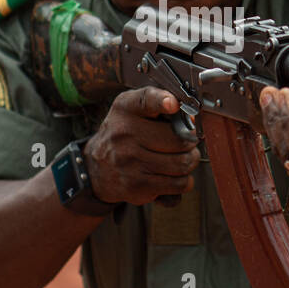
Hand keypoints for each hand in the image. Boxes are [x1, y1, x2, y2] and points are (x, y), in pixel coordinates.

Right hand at [85, 87, 200, 205]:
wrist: (97, 168)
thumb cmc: (123, 135)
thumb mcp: (131, 109)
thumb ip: (158, 103)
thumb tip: (191, 118)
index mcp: (126, 109)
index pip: (146, 100)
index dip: (163, 101)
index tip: (173, 104)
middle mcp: (125, 134)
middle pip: (180, 140)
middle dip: (190, 143)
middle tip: (186, 143)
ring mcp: (130, 162)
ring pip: (183, 164)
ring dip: (189, 162)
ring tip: (180, 159)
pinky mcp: (137, 187)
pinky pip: (178, 185)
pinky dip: (183, 182)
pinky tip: (172, 175)